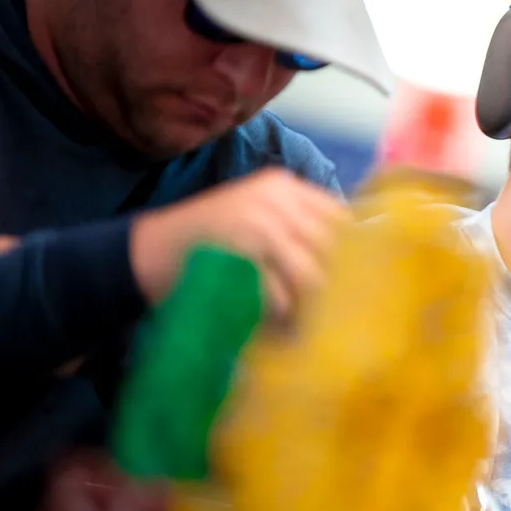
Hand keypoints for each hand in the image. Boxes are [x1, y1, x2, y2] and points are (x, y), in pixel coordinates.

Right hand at [129, 167, 346, 318]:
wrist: (148, 253)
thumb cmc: (211, 244)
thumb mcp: (258, 219)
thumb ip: (301, 231)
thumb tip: (361, 261)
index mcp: (283, 186)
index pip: (342, 217)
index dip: (354, 253)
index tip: (353, 280)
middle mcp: (275, 198)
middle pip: (333, 248)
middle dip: (335, 286)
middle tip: (332, 313)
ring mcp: (257, 224)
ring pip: (312, 275)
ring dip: (309, 306)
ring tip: (302, 323)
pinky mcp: (240, 254)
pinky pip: (281, 296)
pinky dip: (279, 316)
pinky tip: (273, 324)